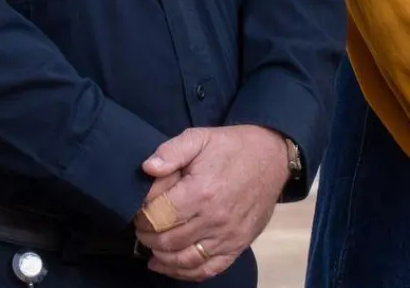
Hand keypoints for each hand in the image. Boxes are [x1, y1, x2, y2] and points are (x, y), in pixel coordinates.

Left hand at [133, 125, 290, 280]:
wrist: (272, 157)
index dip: (141, 216)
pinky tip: (169, 266)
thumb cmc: (232, 147)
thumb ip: (171, 152)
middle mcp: (214, 219)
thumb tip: (147, 168)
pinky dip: (184, 273)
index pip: (157, 216)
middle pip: (167, 241)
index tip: (137, 210)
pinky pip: (208, 269)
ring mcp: (228, 236)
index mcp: (201, 192)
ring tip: (151, 246)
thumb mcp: (199, 137)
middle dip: (147, 236)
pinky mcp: (238, 245)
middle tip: (141, 227)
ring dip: (161, 257)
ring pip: (184, 260)